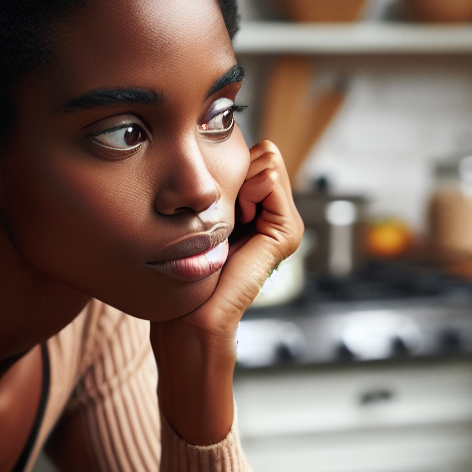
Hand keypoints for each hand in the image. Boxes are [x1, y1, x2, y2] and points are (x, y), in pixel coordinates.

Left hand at [150, 140, 302, 444]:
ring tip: (228, 221)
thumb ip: (218, 187)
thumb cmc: (185, 272)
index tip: (211, 202)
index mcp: (258, 212)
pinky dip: (247, 189)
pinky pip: (270, 180)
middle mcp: (277, 217)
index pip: (257, 155)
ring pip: (269, 162)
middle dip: (238, 170)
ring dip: (239, 181)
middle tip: (221, 212)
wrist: (191, 316)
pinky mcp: (286, 232)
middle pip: (266, 155)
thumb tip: (222, 156)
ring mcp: (286, 225)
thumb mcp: (201, 218)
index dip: (230, 166)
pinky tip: (237, 220)